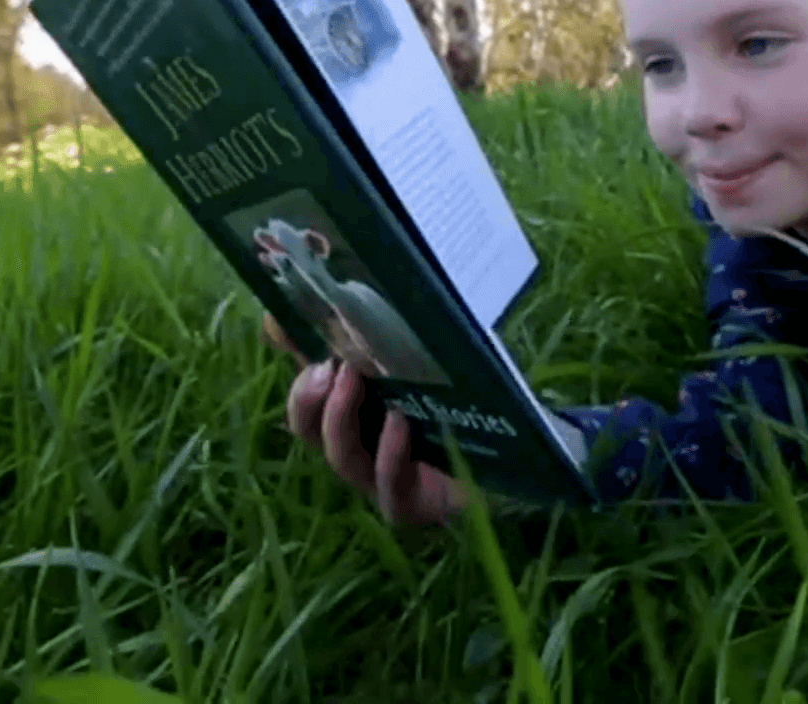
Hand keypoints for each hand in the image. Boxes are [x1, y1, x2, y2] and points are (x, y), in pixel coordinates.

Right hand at [262, 311, 471, 527]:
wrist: (524, 453)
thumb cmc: (464, 404)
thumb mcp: (422, 362)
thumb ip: (381, 336)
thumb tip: (334, 299)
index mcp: (357, 415)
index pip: (306, 398)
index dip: (289, 361)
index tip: (282, 328)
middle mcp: (363, 451)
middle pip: (312, 433)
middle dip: (307, 399)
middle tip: (325, 366)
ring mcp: (385, 483)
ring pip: (344, 461)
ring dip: (341, 420)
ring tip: (353, 380)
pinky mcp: (416, 507)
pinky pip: (391, 491)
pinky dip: (389, 456)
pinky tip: (398, 424)